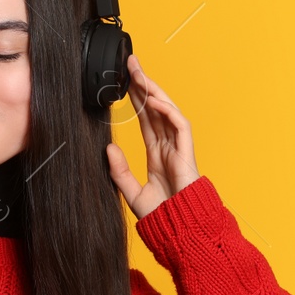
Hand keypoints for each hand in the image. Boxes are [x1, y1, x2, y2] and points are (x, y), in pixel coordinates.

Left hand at [106, 53, 198, 219]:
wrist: (180, 231)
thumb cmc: (162, 216)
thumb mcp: (131, 192)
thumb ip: (119, 171)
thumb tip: (108, 149)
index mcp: (158, 154)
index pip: (146, 119)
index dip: (136, 100)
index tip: (124, 82)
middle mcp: (169, 147)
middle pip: (156, 108)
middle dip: (144, 85)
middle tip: (130, 63)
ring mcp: (179, 148)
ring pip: (167, 111)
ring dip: (154, 91)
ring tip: (139, 74)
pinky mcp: (187, 152)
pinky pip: (179, 124)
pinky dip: (167, 111)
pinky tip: (153, 100)